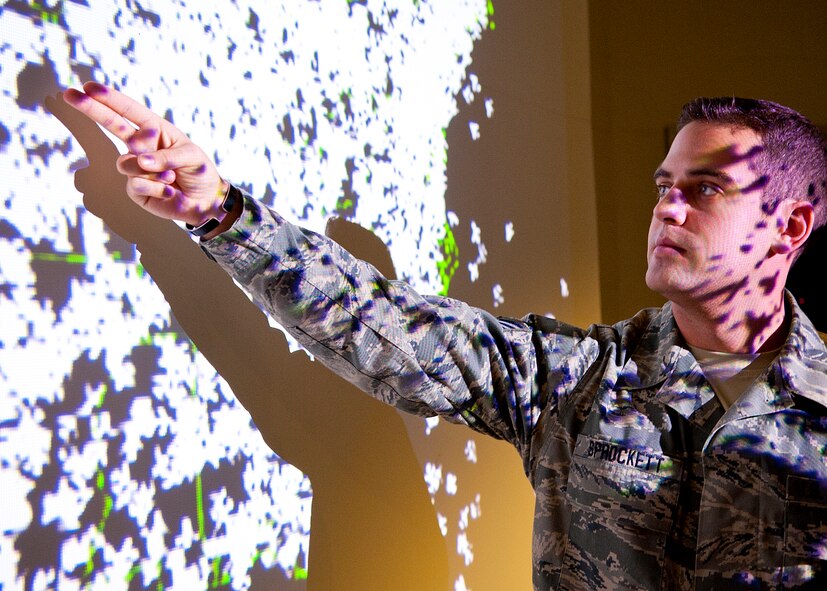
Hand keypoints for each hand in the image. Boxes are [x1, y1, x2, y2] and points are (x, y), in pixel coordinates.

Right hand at [63, 82, 234, 230]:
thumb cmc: (199, 172)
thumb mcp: (191, 156)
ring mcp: (136, 168)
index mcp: (155, 131)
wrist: (205, 202)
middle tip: (69, 94)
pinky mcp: (135, 189)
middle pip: (112, 124)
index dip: (110, 99)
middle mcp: (141, 147)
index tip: (88, 87)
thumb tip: (140, 161)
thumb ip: (167, 156)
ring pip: (126, 163)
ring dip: (153, 171)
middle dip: (92, 109)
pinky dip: (157, 187)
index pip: (129, 112)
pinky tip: (170, 191)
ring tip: (172, 177)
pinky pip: (137, 184)